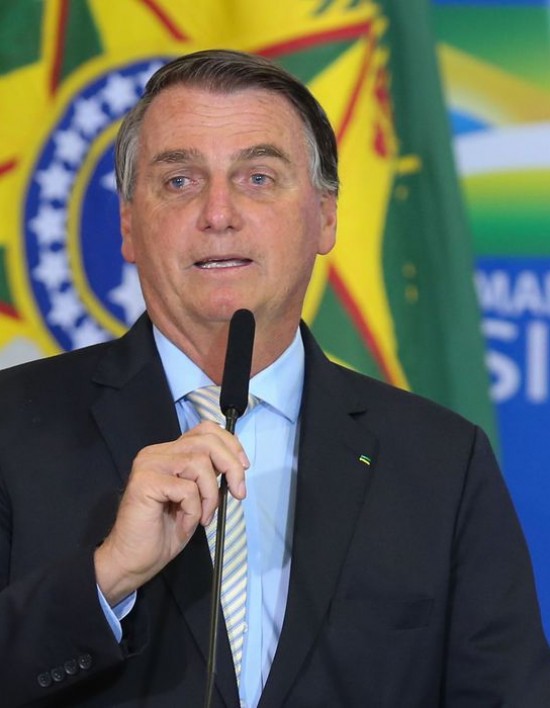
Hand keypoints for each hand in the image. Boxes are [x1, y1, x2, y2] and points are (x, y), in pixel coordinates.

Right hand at [94, 421, 248, 605]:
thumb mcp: (195, 498)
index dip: (230, 444)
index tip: (243, 467)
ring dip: (210, 495)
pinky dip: (194, 510)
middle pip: (206, 441)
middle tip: (238, 493)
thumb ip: (208, 476)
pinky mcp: (146, 482)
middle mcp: (156, 453)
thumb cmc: (164, 532)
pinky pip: (187, 489)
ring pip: (199, 464)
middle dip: (230, 466)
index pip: (205, 430)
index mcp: (168, 452)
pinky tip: (184, 524)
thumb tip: (236, 466)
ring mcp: (149, 465)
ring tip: (203, 518)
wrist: (132, 561)